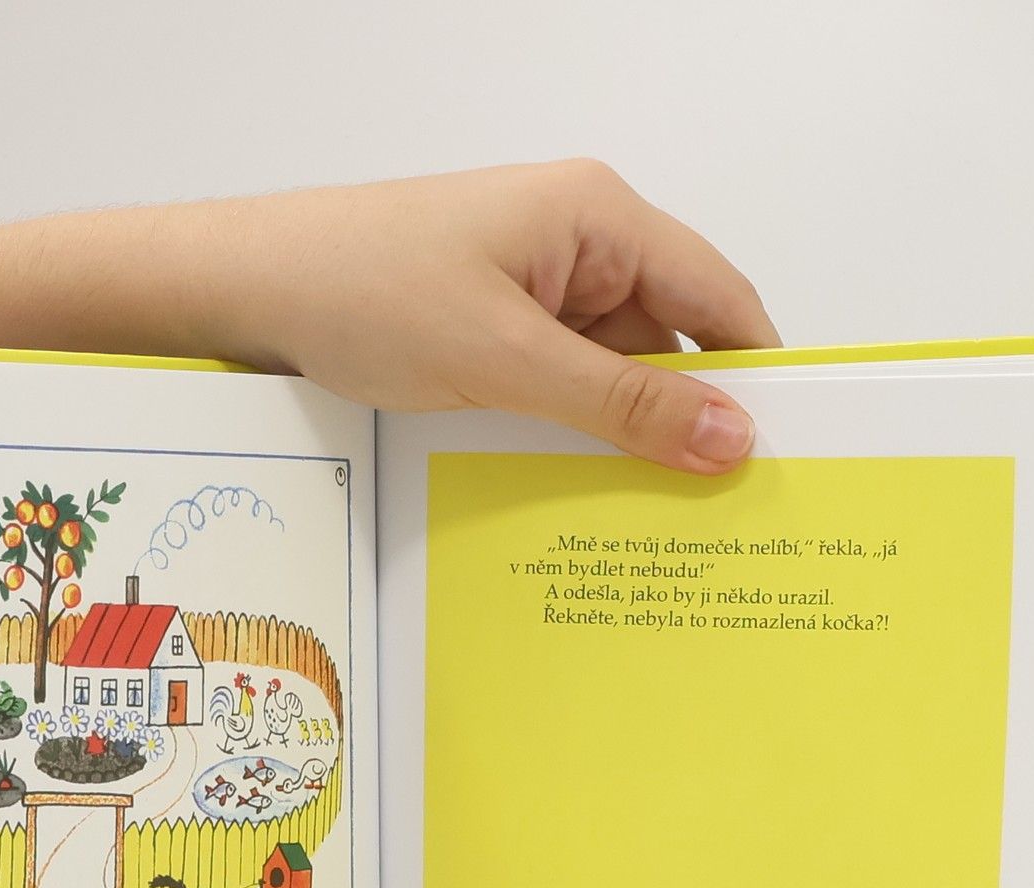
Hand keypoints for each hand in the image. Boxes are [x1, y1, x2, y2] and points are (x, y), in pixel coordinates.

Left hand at [204, 160, 779, 472]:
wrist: (248, 292)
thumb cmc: (364, 289)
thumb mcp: (507, 358)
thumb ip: (623, 403)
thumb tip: (732, 436)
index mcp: (600, 219)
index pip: (720, 299)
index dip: (759, 376)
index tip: (785, 458)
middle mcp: (579, 246)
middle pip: (673, 344)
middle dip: (690, 423)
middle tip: (721, 517)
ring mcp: (536, 291)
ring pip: (616, 375)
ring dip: (626, 439)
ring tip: (653, 522)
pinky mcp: (497, 330)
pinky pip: (564, 387)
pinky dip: (575, 434)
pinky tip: (582, 492)